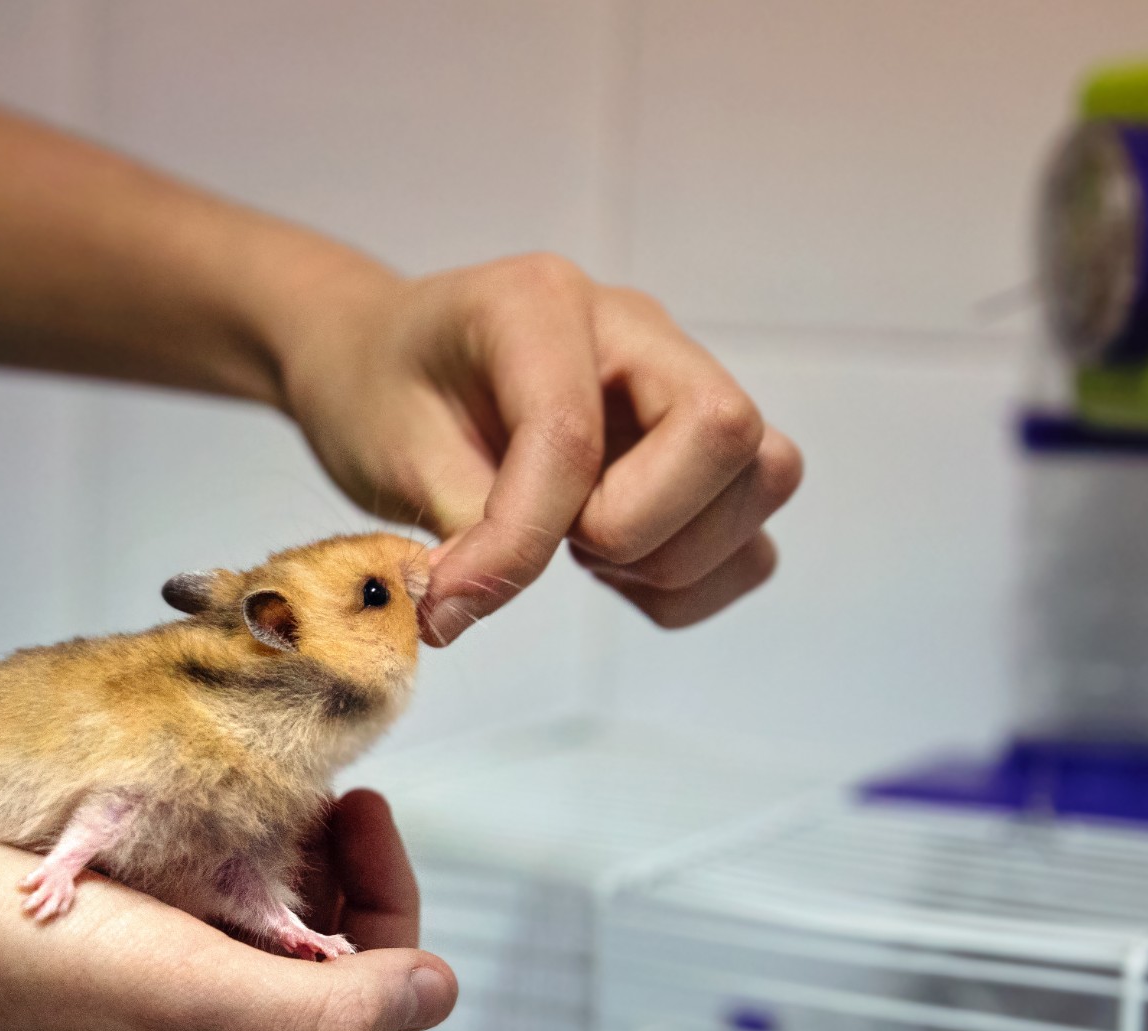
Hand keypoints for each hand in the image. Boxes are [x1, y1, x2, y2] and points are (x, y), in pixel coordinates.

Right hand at [0, 789, 455, 1030]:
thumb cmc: (0, 965)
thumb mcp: (190, 992)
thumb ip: (324, 1005)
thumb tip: (438, 994)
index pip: (366, 985)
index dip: (388, 891)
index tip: (358, 800)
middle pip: (311, 951)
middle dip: (330, 863)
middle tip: (306, 782)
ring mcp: (125, 992)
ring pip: (242, 919)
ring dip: (266, 848)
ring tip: (247, 782)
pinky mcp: (73, 950)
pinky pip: (171, 901)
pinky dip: (195, 846)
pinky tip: (170, 802)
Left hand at [277, 254, 802, 644]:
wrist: (387, 368)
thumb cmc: (384, 392)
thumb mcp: (390, 451)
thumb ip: (455, 529)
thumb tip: (472, 610)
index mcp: (540, 303)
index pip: (572, 432)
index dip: (522, 536)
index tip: (454, 594)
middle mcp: (635, 332)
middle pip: (724, 430)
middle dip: (638, 527)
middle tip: (556, 545)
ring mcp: (680, 386)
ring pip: (763, 478)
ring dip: (673, 556)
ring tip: (581, 553)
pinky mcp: (700, 455)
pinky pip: (752, 539)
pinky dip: (691, 583)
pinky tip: (612, 570)